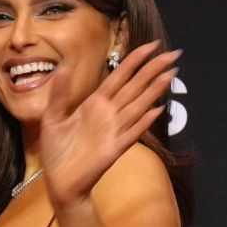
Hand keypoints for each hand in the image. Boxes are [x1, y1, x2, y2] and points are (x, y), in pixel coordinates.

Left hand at [39, 41, 179, 208]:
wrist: (59, 181)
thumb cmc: (56, 151)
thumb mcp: (52, 118)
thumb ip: (59, 93)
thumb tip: (63, 65)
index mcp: (94, 104)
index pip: (118, 77)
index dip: (134, 61)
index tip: (151, 45)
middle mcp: (108, 114)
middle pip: (134, 87)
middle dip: (153, 70)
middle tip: (174, 53)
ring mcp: (113, 131)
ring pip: (138, 106)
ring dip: (154, 91)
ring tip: (170, 74)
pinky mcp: (114, 149)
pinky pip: (131, 133)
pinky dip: (144, 122)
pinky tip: (157, 110)